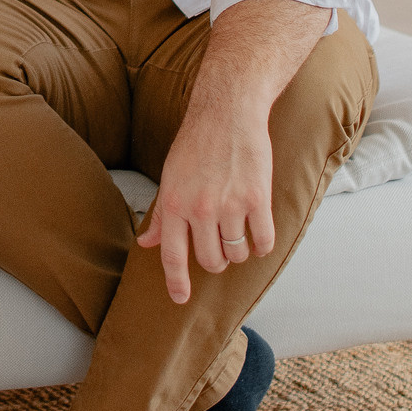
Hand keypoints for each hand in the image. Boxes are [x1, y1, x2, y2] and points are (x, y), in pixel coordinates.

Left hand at [136, 0, 327, 302]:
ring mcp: (230, 205)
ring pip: (236, 255)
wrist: (228, 110)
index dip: (176, 283)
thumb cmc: (196, 143)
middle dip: (216, 259)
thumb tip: (148, 245)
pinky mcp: (258, 199)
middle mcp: (199, 209)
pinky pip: (263, 242)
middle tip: (218, 242)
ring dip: (238, 250)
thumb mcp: (170, 176)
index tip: (180, 300)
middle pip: (211, 261)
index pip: (172, 256)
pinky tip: (258, 231)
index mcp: (174, 204)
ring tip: (237, 229)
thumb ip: (162, 214)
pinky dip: (261, 244)